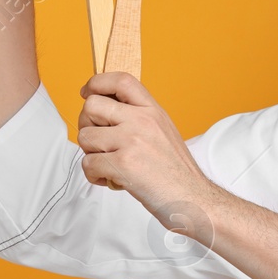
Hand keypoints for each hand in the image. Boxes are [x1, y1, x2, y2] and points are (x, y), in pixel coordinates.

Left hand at [77, 72, 219, 228]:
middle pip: (92, 106)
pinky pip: (88, 163)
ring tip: (110, 165)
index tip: (87, 93)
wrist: (192, 198)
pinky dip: (95, 175)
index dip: (97, 83)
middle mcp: (142, 120)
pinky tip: (112, 179)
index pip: (120, 80)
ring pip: (85, 136)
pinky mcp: (123, 164)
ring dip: (91, 154)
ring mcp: (132, 140)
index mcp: (152, 110)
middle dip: (87, 125)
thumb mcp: (163, 131)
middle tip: (98, 142)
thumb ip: (138, 118)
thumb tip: (106, 112)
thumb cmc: (176, 172)